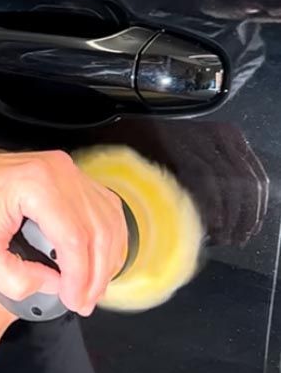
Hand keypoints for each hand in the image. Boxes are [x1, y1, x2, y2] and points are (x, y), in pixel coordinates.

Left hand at [0, 141, 127, 315]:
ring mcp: (66, 171)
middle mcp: (59, 172)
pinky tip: (97, 262)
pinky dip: (104, 238)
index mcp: (36, 184)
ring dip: (106, 258)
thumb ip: (13, 277)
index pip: (74, 238)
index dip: (79, 277)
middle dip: (96, 273)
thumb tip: (51, 285)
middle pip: (98, 229)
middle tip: (84, 302)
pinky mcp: (68, 177)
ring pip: (107, 219)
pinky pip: (102, 209)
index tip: (74, 300)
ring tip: (91, 289)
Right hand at [115, 117, 266, 246]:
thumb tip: (234, 218)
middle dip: (246, 216)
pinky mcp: (181, 147)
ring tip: (222, 236)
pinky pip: (207, 180)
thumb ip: (216, 183)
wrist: (115, 135)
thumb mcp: (193, 164)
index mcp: (227, 136)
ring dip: (231, 216)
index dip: (256, 207)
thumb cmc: (152, 155)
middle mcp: (217, 135)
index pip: (256, 175)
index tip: (250, 228)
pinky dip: (212, 205)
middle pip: (248, 182)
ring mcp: (199, 139)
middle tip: (236, 238)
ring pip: (233, 183)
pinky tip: (212, 223)